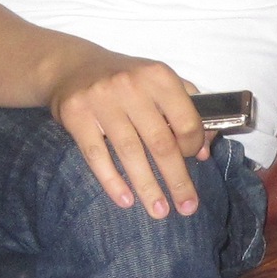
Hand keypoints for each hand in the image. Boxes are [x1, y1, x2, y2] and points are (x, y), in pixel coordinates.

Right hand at [46, 50, 209, 218]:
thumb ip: (188, 108)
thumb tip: (204, 150)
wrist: (72, 66)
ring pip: (130, 153)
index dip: (193, 146)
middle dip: (177, 180)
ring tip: (159, 211)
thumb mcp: (159, 82)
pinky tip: (126, 200)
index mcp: (158, 76)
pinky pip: (97, 155)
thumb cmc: (126, 79)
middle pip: (160, 143)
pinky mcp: (76, 115)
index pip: (186, 120)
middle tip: (187, 207)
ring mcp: (102, 100)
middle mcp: (131, 86)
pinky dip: (112, 181)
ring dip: (148, 187)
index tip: (193, 161)